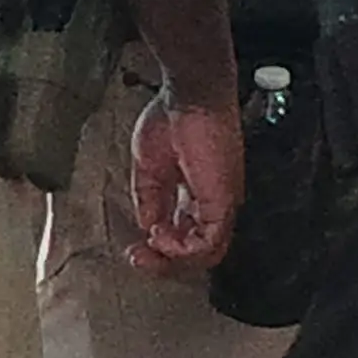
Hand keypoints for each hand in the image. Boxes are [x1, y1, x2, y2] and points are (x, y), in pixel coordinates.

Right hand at [123, 89, 241, 275]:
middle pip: (199, 253)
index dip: (160, 249)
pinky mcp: (223, 201)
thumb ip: (150, 199)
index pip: (187, 237)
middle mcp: (215, 203)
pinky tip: (160, 234)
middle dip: (165, 263)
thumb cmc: (171, 117)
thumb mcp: (150, 167)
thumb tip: (147, 226)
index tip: (135, 250)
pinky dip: (181, 248)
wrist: (188, 94)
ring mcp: (222, 204)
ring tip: (151, 243)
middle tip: (138, 259)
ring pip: (207, 254)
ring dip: (172, 258)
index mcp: (200, 194)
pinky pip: (208, 243)